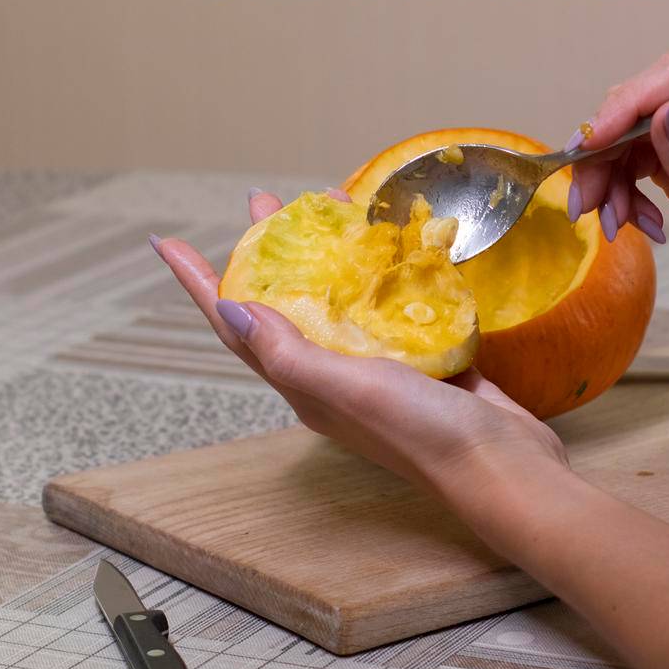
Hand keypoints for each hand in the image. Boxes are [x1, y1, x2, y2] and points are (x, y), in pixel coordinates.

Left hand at [150, 188, 569, 505]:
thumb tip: (230, 309)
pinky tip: (391, 242)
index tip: (166, 241)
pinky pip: (387, 302)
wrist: (502, 468)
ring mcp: (377, 366)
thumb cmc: (420, 434)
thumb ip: (289, 353)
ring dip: (326, 254)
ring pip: (336, 298)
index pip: (236, 326)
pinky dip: (380, 268)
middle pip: (284, 302)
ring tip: (326, 207)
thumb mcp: (346, 389)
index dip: (200, 283)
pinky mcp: (420, 357)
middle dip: (268, 252)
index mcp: (303, 384)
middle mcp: (332, 374)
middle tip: (266, 200)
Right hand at [571, 52, 668, 348]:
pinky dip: (625, 192)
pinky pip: (639, 165)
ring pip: (633, 138)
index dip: (627, 104)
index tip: (591, 146)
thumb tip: (664, 110)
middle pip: (643, 108)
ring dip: (610, 177)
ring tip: (614, 225)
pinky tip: (635, 224)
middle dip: (606, 151)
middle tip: (586, 203)